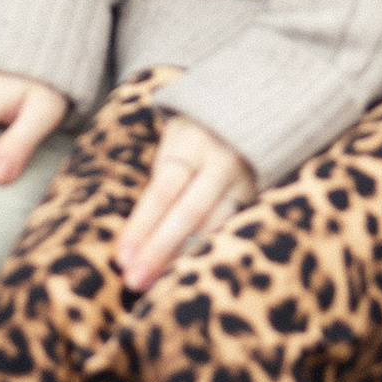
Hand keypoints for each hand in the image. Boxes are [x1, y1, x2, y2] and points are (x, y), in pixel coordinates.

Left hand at [115, 114, 255, 296]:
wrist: (260, 99)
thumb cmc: (201, 122)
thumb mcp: (177, 131)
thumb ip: (164, 167)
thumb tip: (135, 220)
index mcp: (190, 139)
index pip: (162, 189)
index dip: (141, 225)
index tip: (121, 257)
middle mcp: (219, 158)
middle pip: (186, 211)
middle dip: (158, 249)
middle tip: (134, 280)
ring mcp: (243, 175)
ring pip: (212, 224)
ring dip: (182, 256)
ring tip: (157, 283)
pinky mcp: (259, 190)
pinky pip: (231, 224)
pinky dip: (208, 247)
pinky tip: (190, 269)